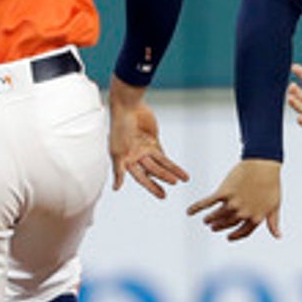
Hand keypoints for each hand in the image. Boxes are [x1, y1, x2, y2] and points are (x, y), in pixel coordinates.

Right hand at [108, 77, 188, 197]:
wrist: (128, 106)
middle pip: (153, 171)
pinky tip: (178, 171)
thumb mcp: (117, 152)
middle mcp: (136, 157)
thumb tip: (116, 189)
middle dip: (164, 178)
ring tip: (185, 179)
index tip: (163, 195)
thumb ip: (118, 171)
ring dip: (172, 171)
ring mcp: (145, 149)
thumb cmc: (119, 128)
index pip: (141, 177)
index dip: (152, 187)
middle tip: (174, 184)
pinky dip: (170, 164)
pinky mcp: (153, 141)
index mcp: (126, 161)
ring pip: (161, 164)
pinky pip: (163, 155)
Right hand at [186, 159, 282, 240]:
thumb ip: (273, 222)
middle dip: (220, 226)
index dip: (235, 236)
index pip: (243, 232)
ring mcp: (233, 203)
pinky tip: (189, 212)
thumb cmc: (271, 183)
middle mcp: (243, 213)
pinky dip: (197, 208)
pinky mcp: (224, 192)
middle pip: (228, 223)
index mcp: (256, 218)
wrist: (263, 164)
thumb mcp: (275, 205)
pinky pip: (208, 203)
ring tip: (206, 221)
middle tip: (213, 227)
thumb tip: (278, 237)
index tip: (228, 237)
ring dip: (210, 219)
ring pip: (217, 215)